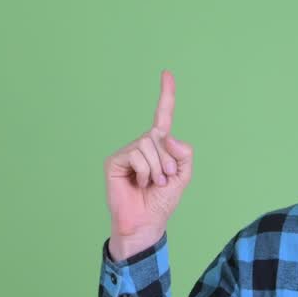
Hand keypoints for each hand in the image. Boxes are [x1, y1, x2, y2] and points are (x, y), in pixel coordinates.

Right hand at [104, 69, 193, 259]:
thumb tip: (165, 135)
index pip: (162, 116)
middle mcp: (142, 145)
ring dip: (156, 169)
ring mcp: (127, 152)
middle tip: (163, 181)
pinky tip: (137, 184)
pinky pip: (136, 155)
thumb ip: (183, 154)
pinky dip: (143, 172)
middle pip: (160, 137)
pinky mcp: (114, 161)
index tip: (167, 73)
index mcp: (159, 146)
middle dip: (167, 161)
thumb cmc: (161, 202)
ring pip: (148, 145)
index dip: (166, 95)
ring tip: (151, 185)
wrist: (145, 223)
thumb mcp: (182, 177)